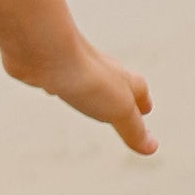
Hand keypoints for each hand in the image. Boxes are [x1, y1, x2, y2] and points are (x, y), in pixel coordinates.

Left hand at [2, 27, 155, 154]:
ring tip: (84, 96)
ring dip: (86, 87)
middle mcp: (96, 67)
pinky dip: (56, 80)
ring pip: (82, 76)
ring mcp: (68, 63)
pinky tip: (50, 85)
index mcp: (118, 77)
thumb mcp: (118, 109)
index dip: (142, 101)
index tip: (145, 109)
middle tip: (120, 105)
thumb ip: (133, 128)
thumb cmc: (85, 76)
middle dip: (117, 93)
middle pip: (111, 79)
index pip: (138, 89)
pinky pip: (54, 72)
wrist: (43, 47)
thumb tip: (151, 147)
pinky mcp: (43, 64)